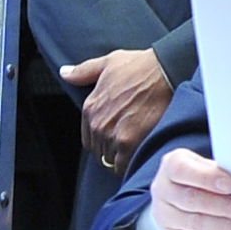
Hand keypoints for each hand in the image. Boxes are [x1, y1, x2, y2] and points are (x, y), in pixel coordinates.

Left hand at [61, 48, 173, 163]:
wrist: (166, 71)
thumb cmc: (141, 66)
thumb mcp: (107, 63)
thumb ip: (83, 72)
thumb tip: (65, 73)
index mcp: (90, 108)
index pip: (89, 138)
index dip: (103, 140)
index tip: (116, 137)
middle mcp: (97, 124)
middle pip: (99, 151)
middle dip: (112, 149)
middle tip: (130, 142)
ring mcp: (112, 135)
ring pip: (111, 160)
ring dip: (122, 157)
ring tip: (137, 148)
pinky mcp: (128, 144)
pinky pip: (123, 166)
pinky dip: (131, 164)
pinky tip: (140, 155)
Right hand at [146, 150, 230, 229]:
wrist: (186, 198)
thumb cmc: (202, 180)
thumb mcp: (209, 167)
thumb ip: (222, 173)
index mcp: (172, 166)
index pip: (182, 170)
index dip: (206, 178)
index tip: (230, 184)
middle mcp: (163, 191)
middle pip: (192, 200)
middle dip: (225, 207)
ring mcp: (166, 217)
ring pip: (196, 224)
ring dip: (229, 227)